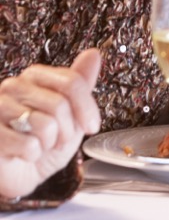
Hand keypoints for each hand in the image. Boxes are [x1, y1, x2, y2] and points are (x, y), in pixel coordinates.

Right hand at [0, 49, 102, 199]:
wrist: (15, 175)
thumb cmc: (42, 145)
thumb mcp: (70, 116)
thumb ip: (80, 86)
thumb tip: (93, 54)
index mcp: (34, 77)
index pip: (71, 82)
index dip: (87, 108)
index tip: (92, 126)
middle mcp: (13, 86)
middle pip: (59, 104)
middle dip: (67, 131)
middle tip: (59, 141)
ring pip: (44, 124)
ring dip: (49, 143)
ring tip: (40, 146)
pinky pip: (28, 144)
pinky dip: (32, 155)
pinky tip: (21, 154)